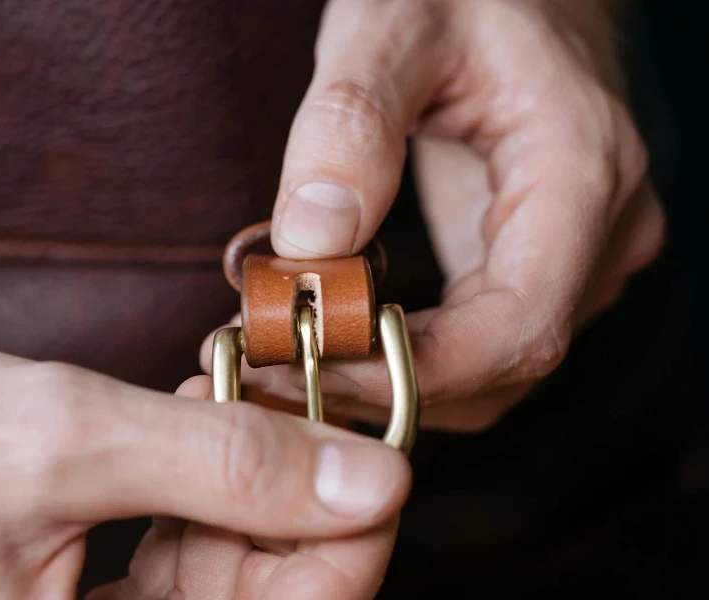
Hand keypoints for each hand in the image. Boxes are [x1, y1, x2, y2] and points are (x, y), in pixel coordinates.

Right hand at [0, 344, 408, 598]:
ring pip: (222, 582)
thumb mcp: (61, 440)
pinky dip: (200, 499)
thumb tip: (368, 477)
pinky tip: (198, 430)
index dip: (349, 540)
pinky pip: (173, 571)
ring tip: (244, 401)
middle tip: (308, 405)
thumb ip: (222, 462)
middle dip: (298, 501)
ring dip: (248, 489)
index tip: (374, 453)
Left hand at [203, 0, 664, 431]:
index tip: (309, 365)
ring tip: (279, 356)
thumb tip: (311, 241)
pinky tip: (329, 342)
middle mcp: (598, 235)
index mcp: (582, 174)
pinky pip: (473, 348)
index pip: (519, 325)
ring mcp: (572, 260)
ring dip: (382, 382)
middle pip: (498, 368)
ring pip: (485, 376)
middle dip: (379, 383)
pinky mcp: (532, 265)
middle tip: (263, 365)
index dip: (413, 369)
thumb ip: (353, 120)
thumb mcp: (395, 25)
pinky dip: (399, 362)